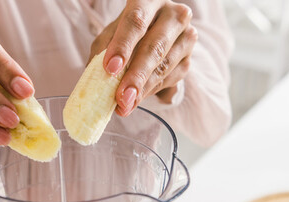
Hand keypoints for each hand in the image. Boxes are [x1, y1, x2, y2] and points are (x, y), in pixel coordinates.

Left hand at [89, 0, 196, 115]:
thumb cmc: (127, 30)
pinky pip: (170, 79)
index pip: (136, 20)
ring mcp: (186, 36)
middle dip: (136, 76)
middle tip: (122, 98)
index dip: (123, 45)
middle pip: (155, 47)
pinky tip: (137, 98)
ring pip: (165, 66)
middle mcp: (173, 14)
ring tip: (125, 105)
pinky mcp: (189, 58)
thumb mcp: (111, 34)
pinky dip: (151, 91)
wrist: (154, 30)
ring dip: (144, 89)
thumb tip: (99, 82)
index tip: (111, 69)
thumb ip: (104, 52)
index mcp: (149, 0)